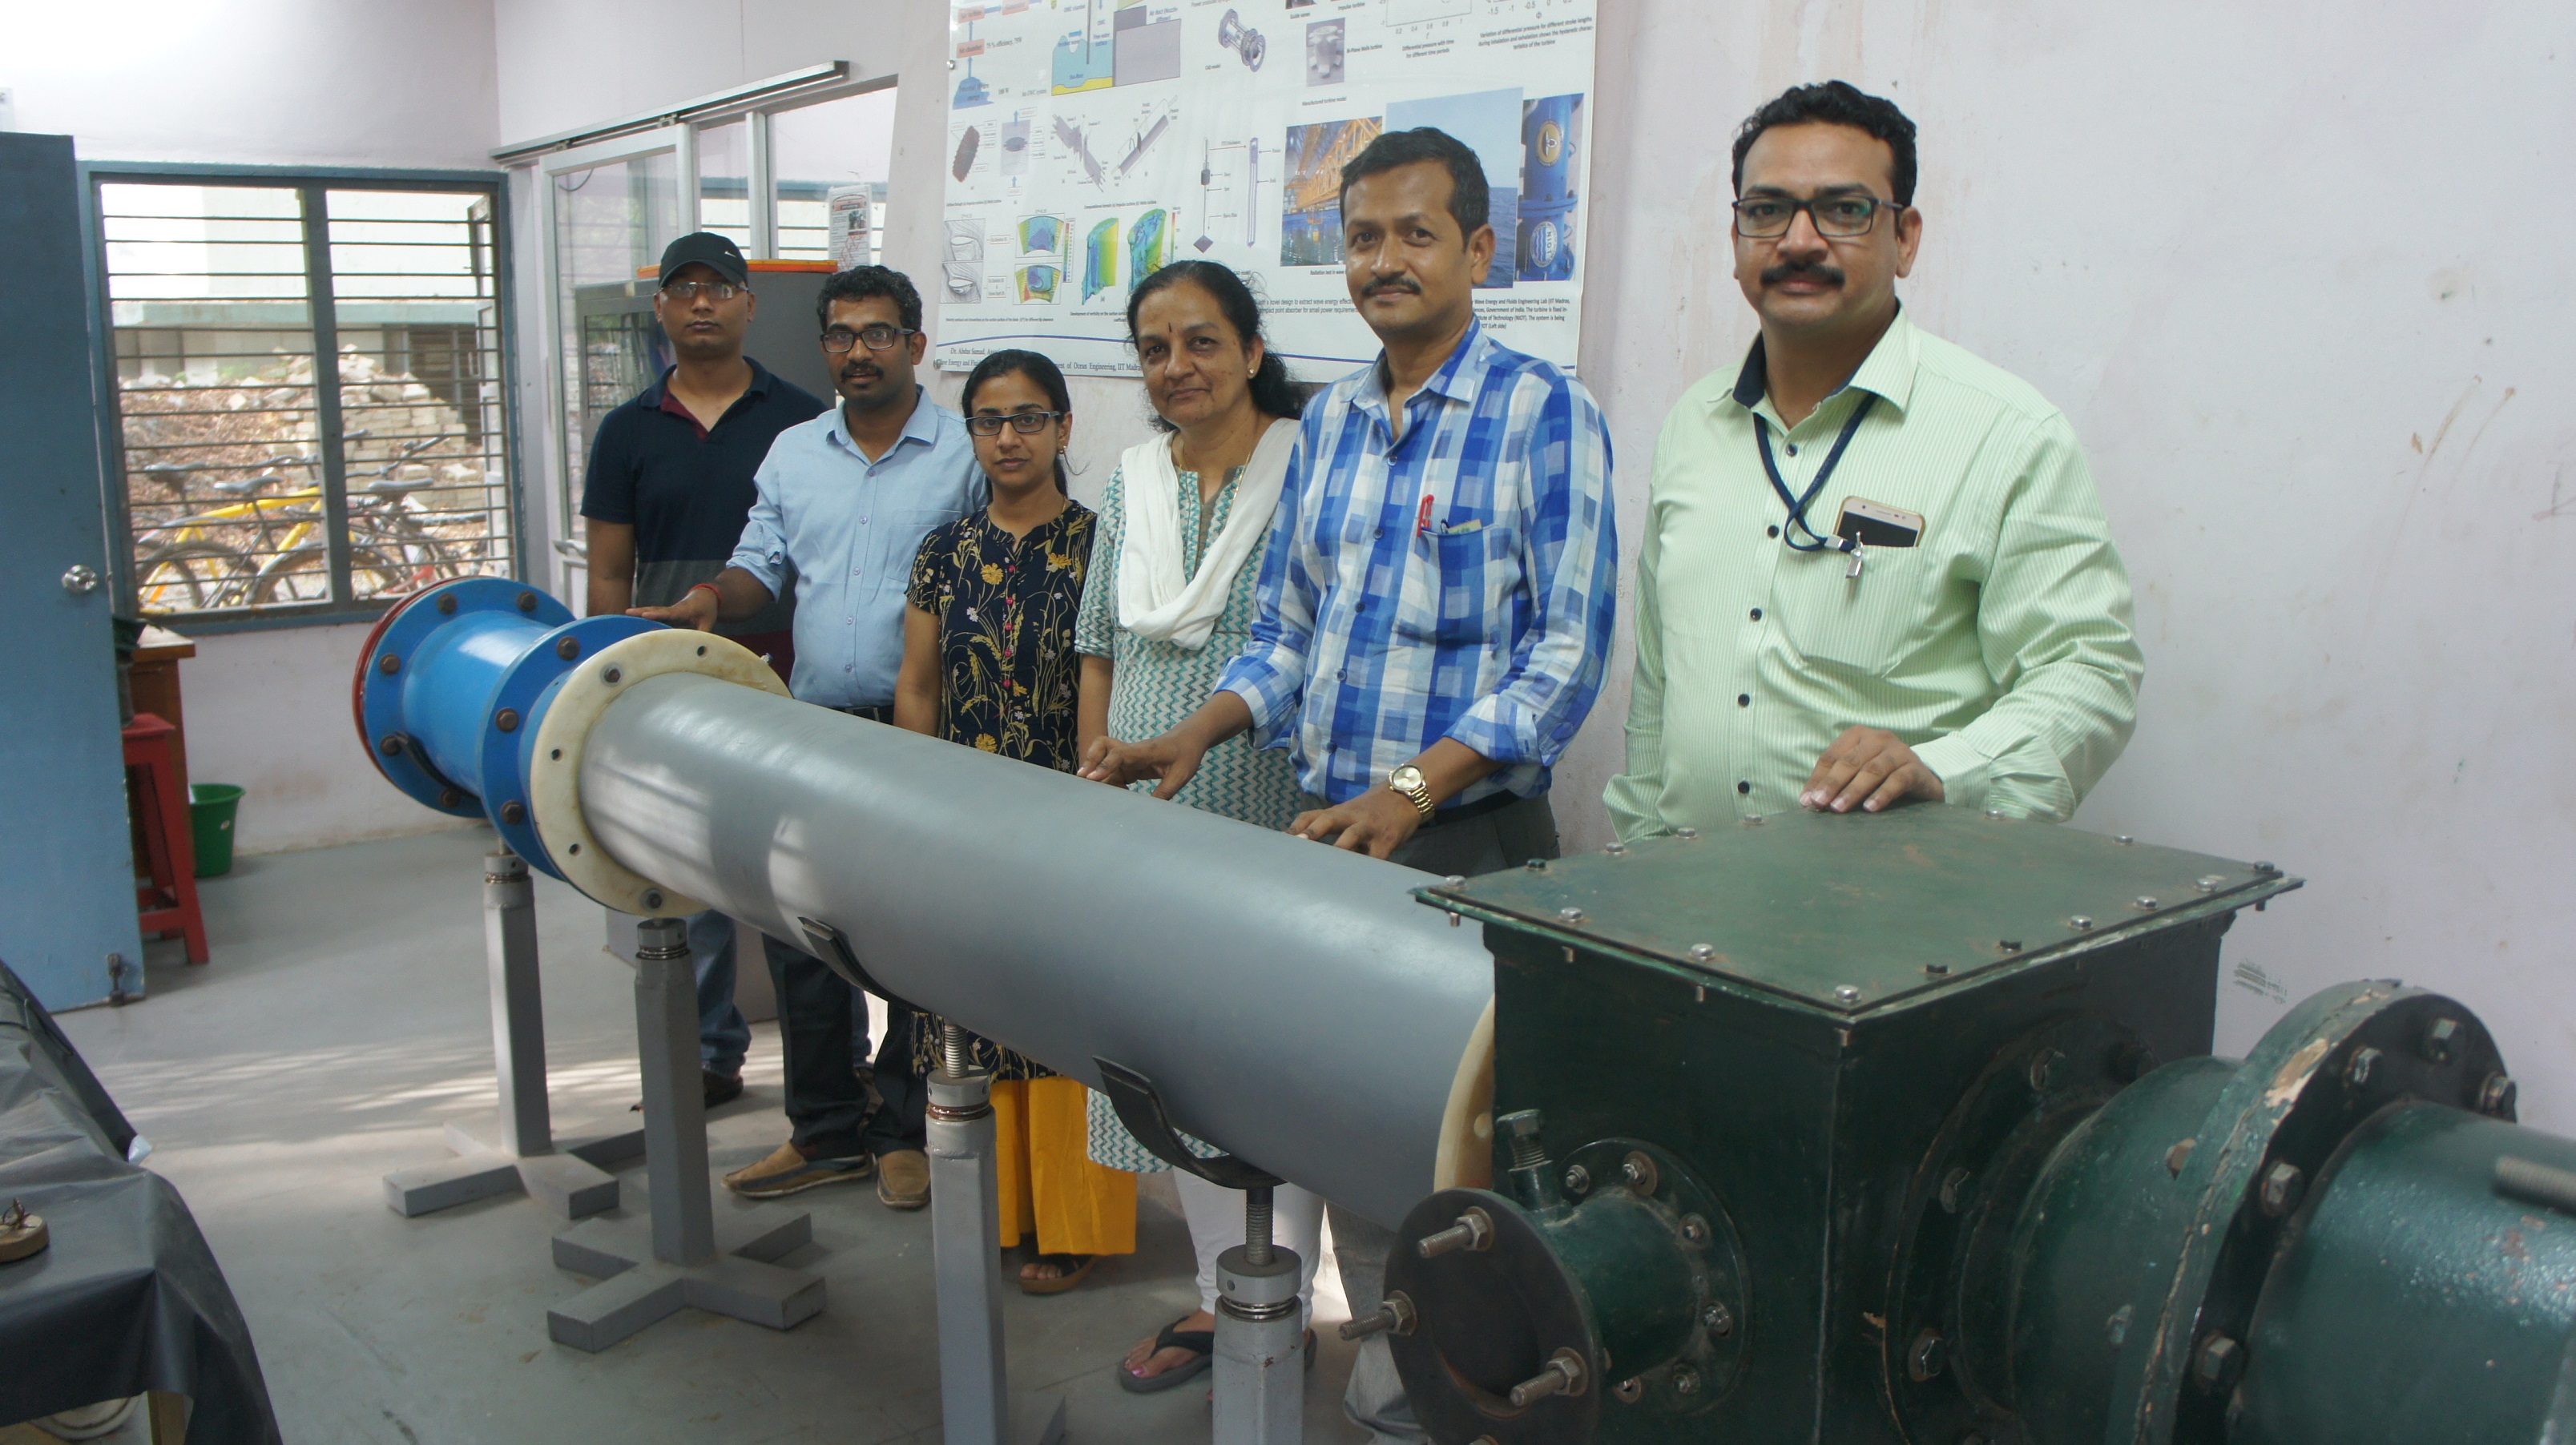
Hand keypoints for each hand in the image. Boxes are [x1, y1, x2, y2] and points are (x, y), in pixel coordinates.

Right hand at [629, 586, 717, 631]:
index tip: (646, 615)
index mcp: (683, 610)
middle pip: (657, 610)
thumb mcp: (708, 622)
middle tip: (628, 611)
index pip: (669, 613)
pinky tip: (633, 618)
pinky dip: (644, 615)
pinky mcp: (667, 613)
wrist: (705, 596)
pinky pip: (655, 613)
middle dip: (642, 611)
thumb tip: (698, 647)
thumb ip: (702, 634)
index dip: (658, 614)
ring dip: (640, 612)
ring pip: (653, 610)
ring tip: (626, 613)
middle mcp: (673, 609)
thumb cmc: (707, 610)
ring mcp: (669, 610)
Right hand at [1079, 731, 1207, 797]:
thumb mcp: (1181, 774)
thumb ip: (1165, 791)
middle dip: (1090, 761)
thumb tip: (1150, 809)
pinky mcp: (1131, 765)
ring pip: (1105, 762)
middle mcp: (1132, 752)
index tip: (1091, 778)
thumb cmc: (1186, 753)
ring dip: (1099, 776)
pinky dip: (1111, 783)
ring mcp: (1130, 758)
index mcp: (1144, 750)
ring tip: (1099, 793)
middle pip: (1103, 748)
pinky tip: (1118, 794)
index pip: (1119, 754)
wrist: (1189, 740)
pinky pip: (1114, 772)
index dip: (1104, 765)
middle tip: (1083, 780)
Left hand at [1288, 788, 1426, 859]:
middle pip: (1327, 820)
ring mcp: (1368, 827)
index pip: (1310, 816)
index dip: (1295, 827)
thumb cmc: (1372, 811)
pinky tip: (1360, 882)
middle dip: (1312, 832)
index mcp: (1337, 813)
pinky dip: (1368, 868)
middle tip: (1297, 845)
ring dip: (1339, 849)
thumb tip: (1309, 853)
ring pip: (1351, 835)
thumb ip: (1332, 829)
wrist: (1405, 796)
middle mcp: (1350, 817)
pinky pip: (1376, 856)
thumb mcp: (1349, 814)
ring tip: (1328, 865)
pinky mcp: (1386, 839)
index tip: (1279, 842)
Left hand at [1802, 726, 1945, 813]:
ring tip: (1839, 808)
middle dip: (1832, 784)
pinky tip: (1870, 808)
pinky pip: (1897, 781)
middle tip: (1819, 804)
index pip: (1832, 756)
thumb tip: (1807, 801)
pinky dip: (1882, 794)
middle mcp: (1879, 738)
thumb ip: (1835, 782)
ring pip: (1872, 770)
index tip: (1806, 800)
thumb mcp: (1856, 774)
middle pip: (1850, 761)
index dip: (1818, 778)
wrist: (1924, 778)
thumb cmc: (1881, 776)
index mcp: (1858, 735)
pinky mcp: (1916, 768)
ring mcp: (1899, 751)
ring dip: (1853, 791)